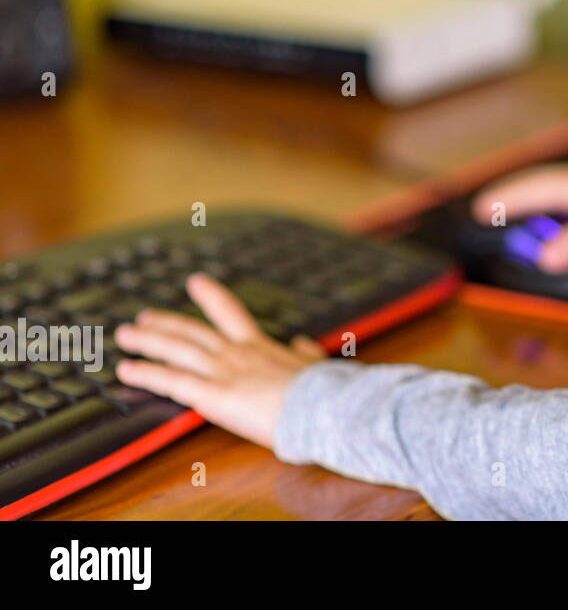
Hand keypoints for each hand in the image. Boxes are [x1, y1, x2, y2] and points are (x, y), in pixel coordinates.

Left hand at [113, 273, 327, 449]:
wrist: (323, 404)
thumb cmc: (323, 389)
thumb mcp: (316, 364)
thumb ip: (304, 354)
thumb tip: (301, 343)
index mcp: (261, 346)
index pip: (231, 314)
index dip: (212, 297)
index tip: (196, 282)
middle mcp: (237, 352)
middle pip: (193, 332)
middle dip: (167, 323)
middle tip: (144, 317)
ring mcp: (223, 371)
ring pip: (176, 350)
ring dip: (148, 342)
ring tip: (125, 336)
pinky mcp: (213, 394)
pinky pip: (172, 381)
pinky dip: (148, 374)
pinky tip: (127, 371)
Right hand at [470, 157, 567, 271]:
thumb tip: (544, 259)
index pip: (532, 188)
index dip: (505, 200)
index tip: (480, 210)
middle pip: (538, 185)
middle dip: (513, 197)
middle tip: (488, 210)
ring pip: (553, 193)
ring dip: (533, 203)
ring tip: (513, 216)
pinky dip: (552, 211)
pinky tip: (554, 224)